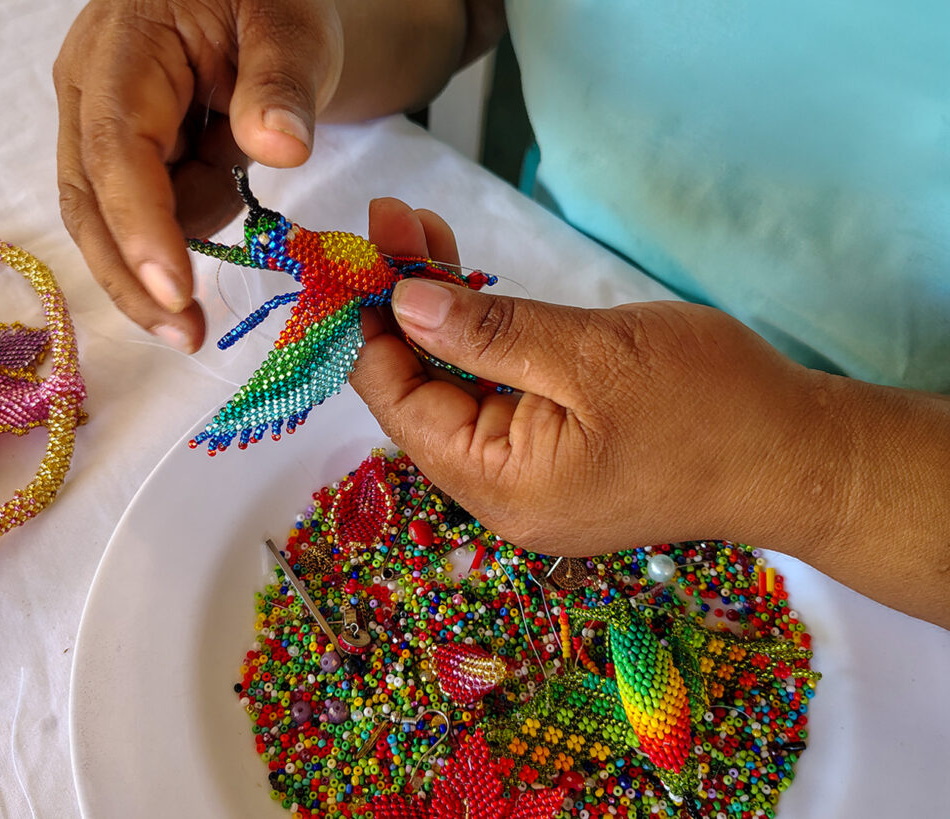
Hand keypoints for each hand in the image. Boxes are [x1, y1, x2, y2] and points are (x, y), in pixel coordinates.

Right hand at [54, 0, 343, 351]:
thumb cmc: (271, 0)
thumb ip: (281, 83)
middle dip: (136, 278)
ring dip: (184, 228)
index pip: (119, 152)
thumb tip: (276, 148)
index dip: (142, 229)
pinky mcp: (125, 159)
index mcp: (123, 52)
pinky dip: (191, 219)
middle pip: (91, 207)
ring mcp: (102, 129)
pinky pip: (149, 215)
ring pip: (118, 222)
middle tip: (188, 336)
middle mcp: (93, 94)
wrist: (259, 2)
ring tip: (234, 164)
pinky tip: (222, 170)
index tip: (176, 294)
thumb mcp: (293, 26)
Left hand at [352, 199, 818, 550]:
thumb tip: (404, 305)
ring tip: (424, 235)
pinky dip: (481, 342)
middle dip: (405, 307)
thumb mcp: (593, 355)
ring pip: (459, 390)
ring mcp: (529, 482)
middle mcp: (501, 496)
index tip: (357, 255)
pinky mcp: (557, 459)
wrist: (797, 453)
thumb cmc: (710, 405)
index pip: (400, 404)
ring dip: (441, 315)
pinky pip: (498, 398)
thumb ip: (491, 333)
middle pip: (423, 394)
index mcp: (501, 486)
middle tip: (396, 222)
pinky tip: (466, 285)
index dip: (369, 328)